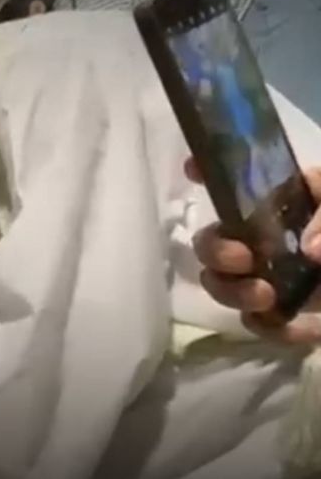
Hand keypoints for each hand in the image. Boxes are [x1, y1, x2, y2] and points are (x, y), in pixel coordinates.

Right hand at [187, 157, 320, 343]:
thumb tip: (307, 251)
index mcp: (296, 199)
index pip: (247, 176)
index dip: (213, 170)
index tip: (195, 171)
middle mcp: (278, 234)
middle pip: (218, 238)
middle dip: (216, 250)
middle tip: (242, 261)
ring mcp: (282, 276)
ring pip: (227, 282)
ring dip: (232, 291)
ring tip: (265, 298)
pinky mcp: (293, 315)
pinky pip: (263, 323)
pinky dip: (273, 329)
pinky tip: (300, 332)